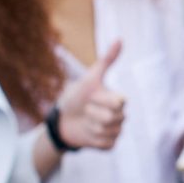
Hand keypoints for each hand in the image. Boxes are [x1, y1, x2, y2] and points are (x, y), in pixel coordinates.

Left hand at [54, 38, 126, 152]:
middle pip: (112, 118)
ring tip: (85, 121)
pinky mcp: (109, 144)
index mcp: (119, 101)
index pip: (118, 103)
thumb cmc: (76, 97)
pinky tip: (88, 132)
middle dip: (93, 114)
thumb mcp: (90, 78)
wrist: (62, 119)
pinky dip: (93, 139)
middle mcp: (121, 116)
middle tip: (86, 110)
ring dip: (90, 126)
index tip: (91, 97)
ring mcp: (116, 131)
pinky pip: (106, 144)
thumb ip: (106, 60)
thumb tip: (120, 38)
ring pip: (107, 131)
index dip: (101, 101)